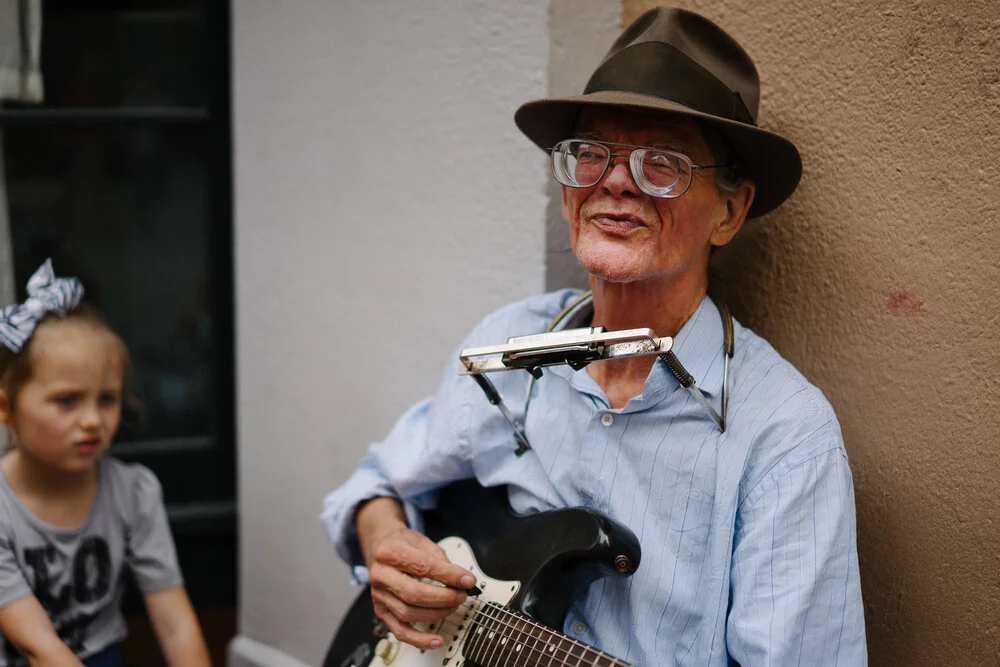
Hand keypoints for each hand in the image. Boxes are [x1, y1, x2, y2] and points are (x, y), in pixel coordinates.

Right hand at [357, 499, 476, 649]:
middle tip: (461, 595)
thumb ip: (440, 561)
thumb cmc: (403, 545)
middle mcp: (379, 575)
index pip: (422, 566)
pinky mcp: (381, 611)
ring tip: (454, 605)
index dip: (448, 575)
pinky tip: (437, 640)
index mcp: (388, 552)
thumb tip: (462, 581)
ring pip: (408, 613)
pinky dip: (420, 639)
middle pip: (413, 593)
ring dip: (437, 613)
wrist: (381, 547)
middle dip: (443, 598)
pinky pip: (400, 631)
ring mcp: (379, 595)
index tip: (467, 580)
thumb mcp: (422, 542)